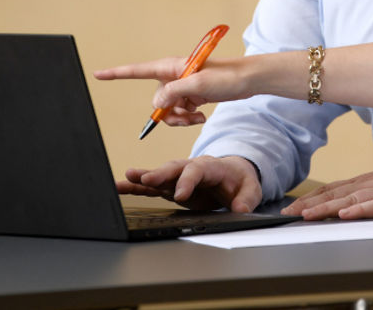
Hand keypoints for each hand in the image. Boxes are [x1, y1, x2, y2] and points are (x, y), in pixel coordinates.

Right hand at [94, 56, 254, 126]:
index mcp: (170, 67)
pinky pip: (179, 113)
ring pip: (168, 111)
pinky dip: (188, 118)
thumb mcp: (198, 86)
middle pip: (156, 101)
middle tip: (189, 112)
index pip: (137, 70)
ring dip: (181, 118)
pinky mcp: (191, 96)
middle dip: (169, 113)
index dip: (116, 74)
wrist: (247, 81)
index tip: (98, 74)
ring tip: (198, 115)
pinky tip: (202, 115)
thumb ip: (173, 94)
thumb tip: (158, 104)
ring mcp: (182, 87)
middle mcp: (172, 76)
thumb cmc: (226, 77)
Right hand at [116, 155, 262, 212]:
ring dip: (142, 178)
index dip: (188, 182)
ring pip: (159, 175)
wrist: (233, 174)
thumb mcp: (250, 189)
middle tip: (145, 180)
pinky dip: (137, 187)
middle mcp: (191, 167)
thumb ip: (247, 198)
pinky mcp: (171, 186)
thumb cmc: (240, 180)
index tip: (180, 195)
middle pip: (174, 168)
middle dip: (159, 174)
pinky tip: (121, 187)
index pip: (197, 171)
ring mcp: (179, 176)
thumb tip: (240, 208)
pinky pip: (153, 186)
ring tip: (124, 180)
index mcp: (211, 166)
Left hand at [282, 164, 372, 220]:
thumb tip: (339, 207)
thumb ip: (361, 195)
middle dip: (310, 203)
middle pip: (335, 193)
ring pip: (350, 199)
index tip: (290, 207)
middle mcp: (369, 183)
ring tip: (308, 215)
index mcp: (364, 181)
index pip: (331, 188)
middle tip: (289, 212)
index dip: (310, 198)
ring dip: (327, 207)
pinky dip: (360, 209)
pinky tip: (346, 214)